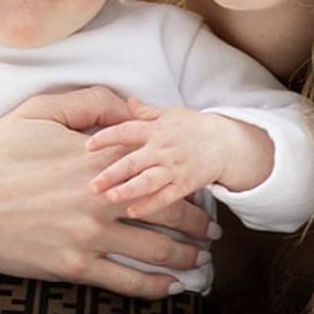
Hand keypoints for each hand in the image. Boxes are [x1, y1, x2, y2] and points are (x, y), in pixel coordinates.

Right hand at [0, 86, 213, 296]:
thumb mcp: (37, 112)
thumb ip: (88, 102)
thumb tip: (128, 106)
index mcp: (96, 158)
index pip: (157, 164)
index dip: (184, 173)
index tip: (199, 180)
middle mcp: (101, 197)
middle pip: (170, 209)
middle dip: (199, 221)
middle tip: (214, 229)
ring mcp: (90, 235)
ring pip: (157, 248)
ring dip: (187, 255)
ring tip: (202, 260)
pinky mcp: (75, 266)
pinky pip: (127, 281)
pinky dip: (156, 285)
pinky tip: (171, 286)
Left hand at [86, 99, 273, 219]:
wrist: (227, 143)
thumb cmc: (195, 128)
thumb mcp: (171, 114)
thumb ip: (147, 112)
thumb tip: (128, 102)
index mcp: (156, 129)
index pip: (126, 131)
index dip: (106, 137)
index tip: (86, 146)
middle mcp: (163, 148)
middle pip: (133, 161)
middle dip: (111, 173)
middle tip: (91, 185)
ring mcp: (175, 167)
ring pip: (148, 181)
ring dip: (128, 190)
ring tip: (109, 198)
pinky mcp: (186, 184)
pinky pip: (166, 196)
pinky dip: (150, 205)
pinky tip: (133, 212)